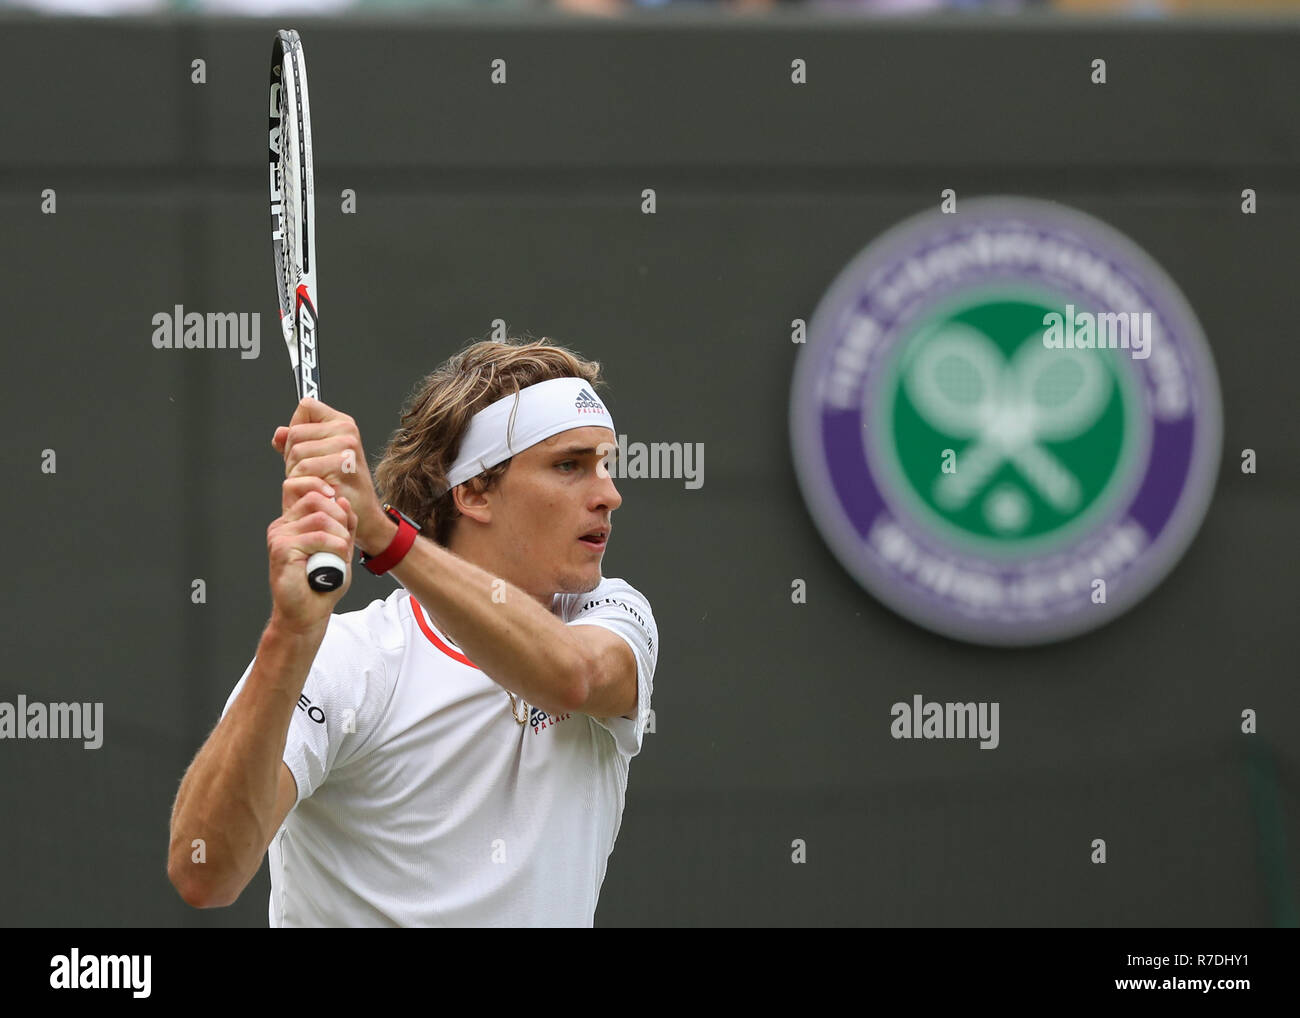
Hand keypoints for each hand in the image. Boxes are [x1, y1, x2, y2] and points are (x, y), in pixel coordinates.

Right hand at [267, 475, 356, 631]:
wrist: (308, 613)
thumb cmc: (323, 583)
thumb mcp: (341, 548)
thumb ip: (344, 525)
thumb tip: (341, 499)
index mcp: (292, 522)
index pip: (301, 487)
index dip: (320, 486)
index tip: (340, 504)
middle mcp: (282, 525)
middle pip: (316, 500)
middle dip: (340, 519)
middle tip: (345, 543)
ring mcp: (279, 536)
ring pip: (321, 519)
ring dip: (341, 537)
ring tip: (341, 556)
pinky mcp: (282, 549)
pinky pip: (318, 537)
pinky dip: (336, 548)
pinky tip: (336, 560)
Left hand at [272, 398, 389, 554]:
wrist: (361, 513)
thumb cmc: (340, 486)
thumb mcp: (316, 459)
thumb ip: (296, 443)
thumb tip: (279, 433)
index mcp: (342, 423)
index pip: (306, 407)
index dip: (297, 427)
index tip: (305, 447)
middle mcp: (346, 430)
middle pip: (295, 433)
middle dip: (292, 457)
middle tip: (309, 474)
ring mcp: (346, 446)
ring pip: (296, 453)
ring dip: (296, 473)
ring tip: (314, 483)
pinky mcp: (342, 464)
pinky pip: (303, 469)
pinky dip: (303, 484)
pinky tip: (318, 490)